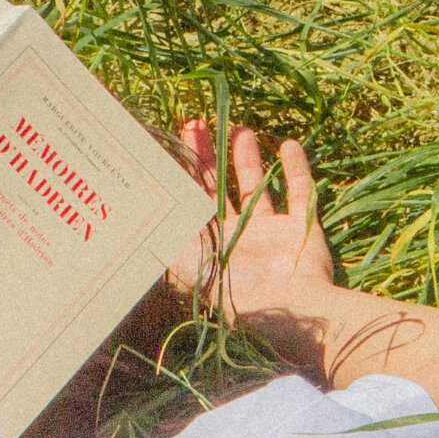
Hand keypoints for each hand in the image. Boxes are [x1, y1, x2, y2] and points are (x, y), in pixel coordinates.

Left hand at [165, 122, 338, 344]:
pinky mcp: (302, 229)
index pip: (191, 202)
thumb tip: (136, 222)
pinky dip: (296, 169)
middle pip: (218, 189)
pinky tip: (288, 145)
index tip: (173, 142)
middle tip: (196, 124)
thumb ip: (170, 244)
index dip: (182, 173)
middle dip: (206, 157)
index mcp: (212, 247)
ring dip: (248, 159)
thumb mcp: (196, 272)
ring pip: (257, 187)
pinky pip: (300, 192)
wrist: (296, 313)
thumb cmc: (243, 299)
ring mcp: (272, 233)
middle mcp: (239, 237)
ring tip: (240, 129)